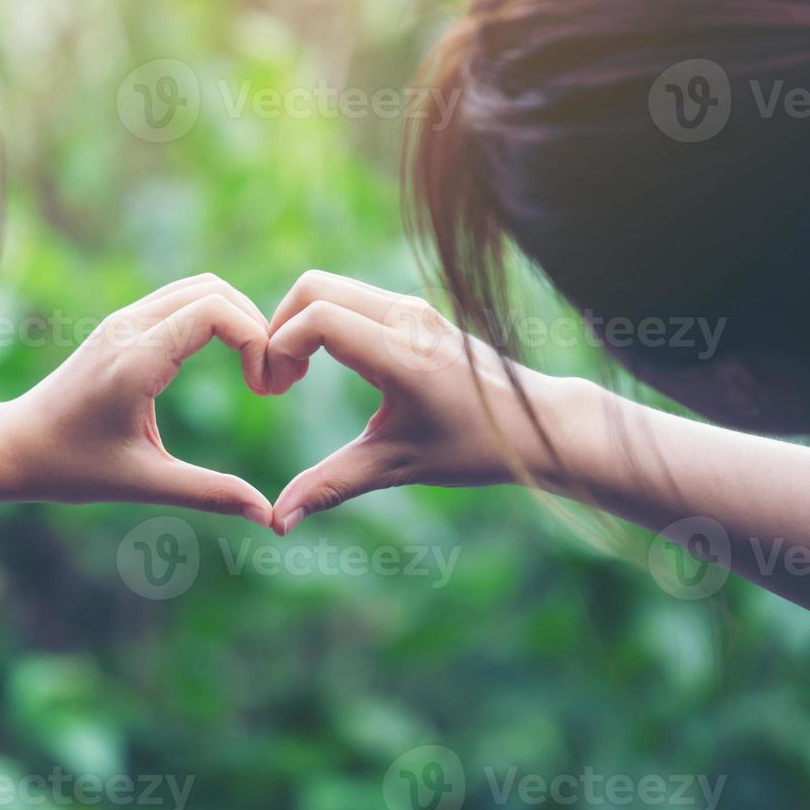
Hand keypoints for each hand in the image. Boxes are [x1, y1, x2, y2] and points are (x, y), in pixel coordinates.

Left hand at [3, 274, 273, 525]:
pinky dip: (216, 318)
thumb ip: (209, 493)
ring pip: (201, 288)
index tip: (263, 390)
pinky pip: (182, 300)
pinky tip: (227, 361)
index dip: (256, 341)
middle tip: (269, 381)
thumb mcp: (144, 483)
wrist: (13, 445)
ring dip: (238, 319)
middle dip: (256, 327)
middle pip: (216, 291)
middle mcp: (129, 327)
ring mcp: (123, 320)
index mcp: (136, 360)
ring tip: (254, 370)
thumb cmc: (71, 468)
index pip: (216, 312)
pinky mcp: (122, 325)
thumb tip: (267, 515)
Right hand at [264, 271, 565, 534]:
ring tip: (296, 376)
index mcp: (402, 352)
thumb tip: (278, 522)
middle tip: (278, 381)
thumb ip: (332, 485)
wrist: (535, 422)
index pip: (317, 319)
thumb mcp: (397, 465)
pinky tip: (324, 365)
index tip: (273, 391)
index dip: (279, 348)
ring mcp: (412, 306)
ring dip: (299, 324)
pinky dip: (322, 320)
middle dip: (279, 328)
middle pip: (312, 288)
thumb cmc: (473, 447)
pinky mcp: (413, 309)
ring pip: (329, 287)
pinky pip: (349, 296)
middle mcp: (406, 316)